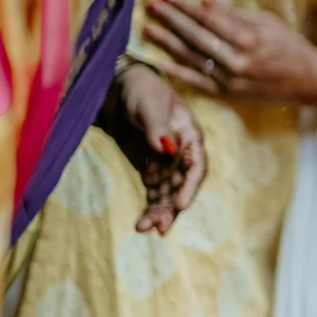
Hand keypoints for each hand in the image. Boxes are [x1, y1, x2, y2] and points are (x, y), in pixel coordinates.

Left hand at [97, 61, 205, 234]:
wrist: (120, 88)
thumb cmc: (139, 90)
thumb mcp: (148, 104)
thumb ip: (158, 127)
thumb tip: (167, 149)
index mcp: (189, 135)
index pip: (196, 165)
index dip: (190, 186)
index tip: (181, 205)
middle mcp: (182, 152)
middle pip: (182, 184)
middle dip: (173, 207)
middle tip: (161, 227)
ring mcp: (166, 162)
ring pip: (168, 193)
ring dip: (160, 211)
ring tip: (146, 228)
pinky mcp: (151, 168)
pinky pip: (154, 192)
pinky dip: (150, 207)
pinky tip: (142, 223)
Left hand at [144, 0, 316, 113]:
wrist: (308, 81)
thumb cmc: (290, 46)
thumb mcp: (268, 22)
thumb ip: (234, 13)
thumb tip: (204, 1)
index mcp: (249, 39)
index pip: (208, 19)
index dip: (185, 6)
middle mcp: (236, 60)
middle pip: (195, 36)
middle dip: (171, 20)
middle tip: (152, 6)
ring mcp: (230, 79)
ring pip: (191, 58)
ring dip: (167, 43)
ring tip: (148, 29)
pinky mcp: (228, 93)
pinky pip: (196, 81)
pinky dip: (177, 71)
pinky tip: (159, 61)